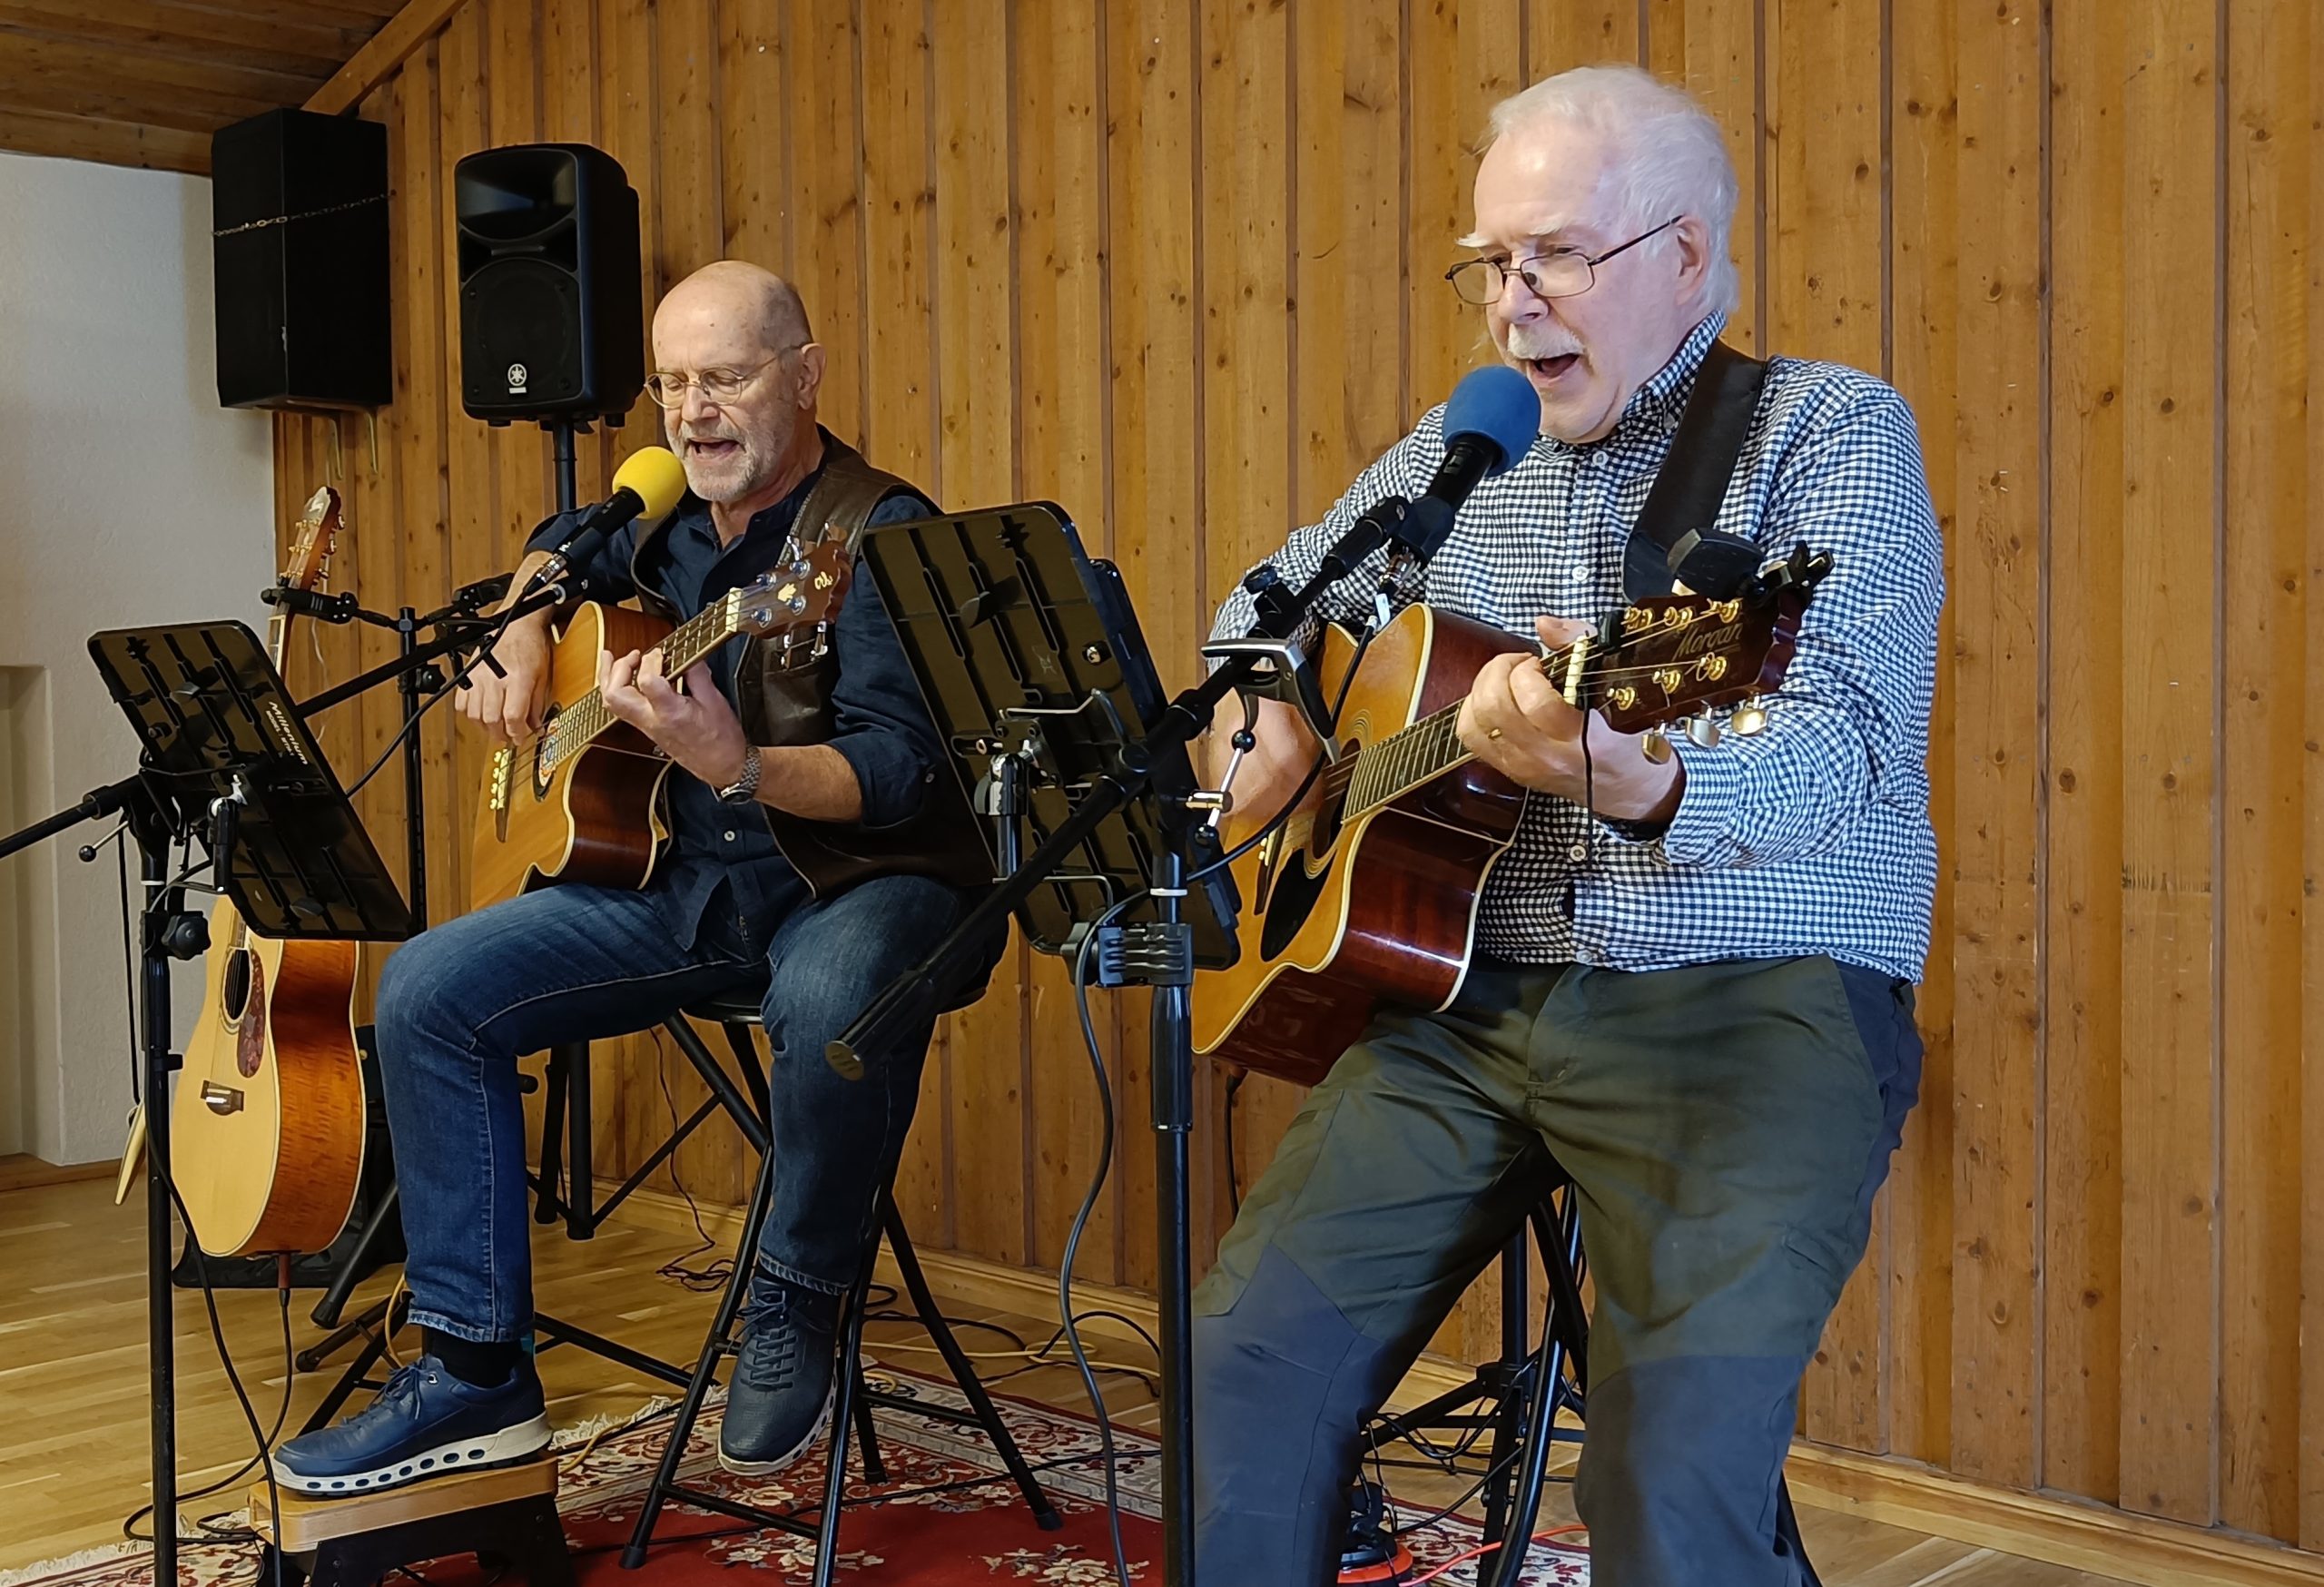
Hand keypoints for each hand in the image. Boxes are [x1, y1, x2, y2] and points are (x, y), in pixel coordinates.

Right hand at [458, 616, 551, 742]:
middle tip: (509, 737)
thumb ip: (538, 704)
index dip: (517, 733)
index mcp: (518, 679)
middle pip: (491, 719)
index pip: (513, 716)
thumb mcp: (543, 676)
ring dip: (485, 727)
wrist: (517, 623)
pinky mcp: (468, 674)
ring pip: (474, 714)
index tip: (520, 738)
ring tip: (496, 727)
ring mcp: (478, 676)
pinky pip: (461, 702)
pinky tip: (481, 714)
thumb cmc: (531, 645)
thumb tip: (535, 726)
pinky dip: (469, 713)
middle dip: (501, 734)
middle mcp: (496, 678)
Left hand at [598, 647, 751, 788]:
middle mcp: (652, 721)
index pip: (647, 682)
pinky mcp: (646, 727)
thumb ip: (698, 674)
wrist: (720, 767)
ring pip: (611, 702)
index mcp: (671, 713)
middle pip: (615, 694)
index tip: (662, 654)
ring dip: (610, 678)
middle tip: (634, 656)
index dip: (651, 661)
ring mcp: (646, 726)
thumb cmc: (720, 741)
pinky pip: (621, 707)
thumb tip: (689, 655)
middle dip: (618, 668)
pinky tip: (625, 678)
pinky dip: (618, 688)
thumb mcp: (715, 701)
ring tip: (615, 660)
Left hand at [1456, 616, 1684, 823]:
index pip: (1537, 703)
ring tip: (1507, 680)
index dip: (1529, 673)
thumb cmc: (1626, 735)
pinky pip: (1470, 736)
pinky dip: (1473, 709)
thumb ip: (1582, 645)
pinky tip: (1496, 699)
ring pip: (1475, 722)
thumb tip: (1544, 624)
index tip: (1541, 664)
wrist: (1625, 787)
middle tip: (1519, 665)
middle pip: (1495, 708)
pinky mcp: (1508, 771)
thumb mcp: (1618, 685)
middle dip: (1500, 671)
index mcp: (1585, 739)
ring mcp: (1524, 767)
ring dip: (1483, 687)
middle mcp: (1548, 757)